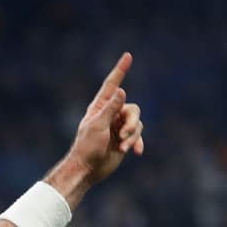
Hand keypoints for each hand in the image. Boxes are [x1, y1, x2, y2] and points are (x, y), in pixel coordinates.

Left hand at [65, 52, 144, 185]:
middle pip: (133, 109)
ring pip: (138, 123)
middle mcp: (111, 114)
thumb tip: (121, 90)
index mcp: (100, 107)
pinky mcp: (124, 139)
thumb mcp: (98, 126)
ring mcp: (118, 126)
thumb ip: (111, 109)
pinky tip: (136, 152)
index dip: (120, 70)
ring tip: (122, 147)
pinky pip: (138, 135)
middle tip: (123, 135)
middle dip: (132, 122)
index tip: (128, 56)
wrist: (87, 169)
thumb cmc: (87, 147)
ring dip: (132, 136)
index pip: (112, 85)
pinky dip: (137, 143)